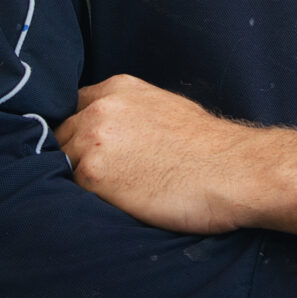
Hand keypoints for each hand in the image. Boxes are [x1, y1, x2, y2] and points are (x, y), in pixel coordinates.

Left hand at [55, 76, 296, 238]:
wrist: (235, 171)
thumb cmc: (210, 150)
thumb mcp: (165, 109)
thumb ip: (129, 114)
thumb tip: (111, 136)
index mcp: (117, 88)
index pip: (73, 109)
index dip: (79, 135)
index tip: (88, 155)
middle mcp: (99, 108)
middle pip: (62, 137)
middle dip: (75, 159)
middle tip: (103, 184)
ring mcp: (92, 139)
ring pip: (61, 164)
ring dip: (76, 183)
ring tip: (110, 199)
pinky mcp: (92, 174)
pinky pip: (68, 191)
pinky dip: (82, 202)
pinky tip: (110, 209)